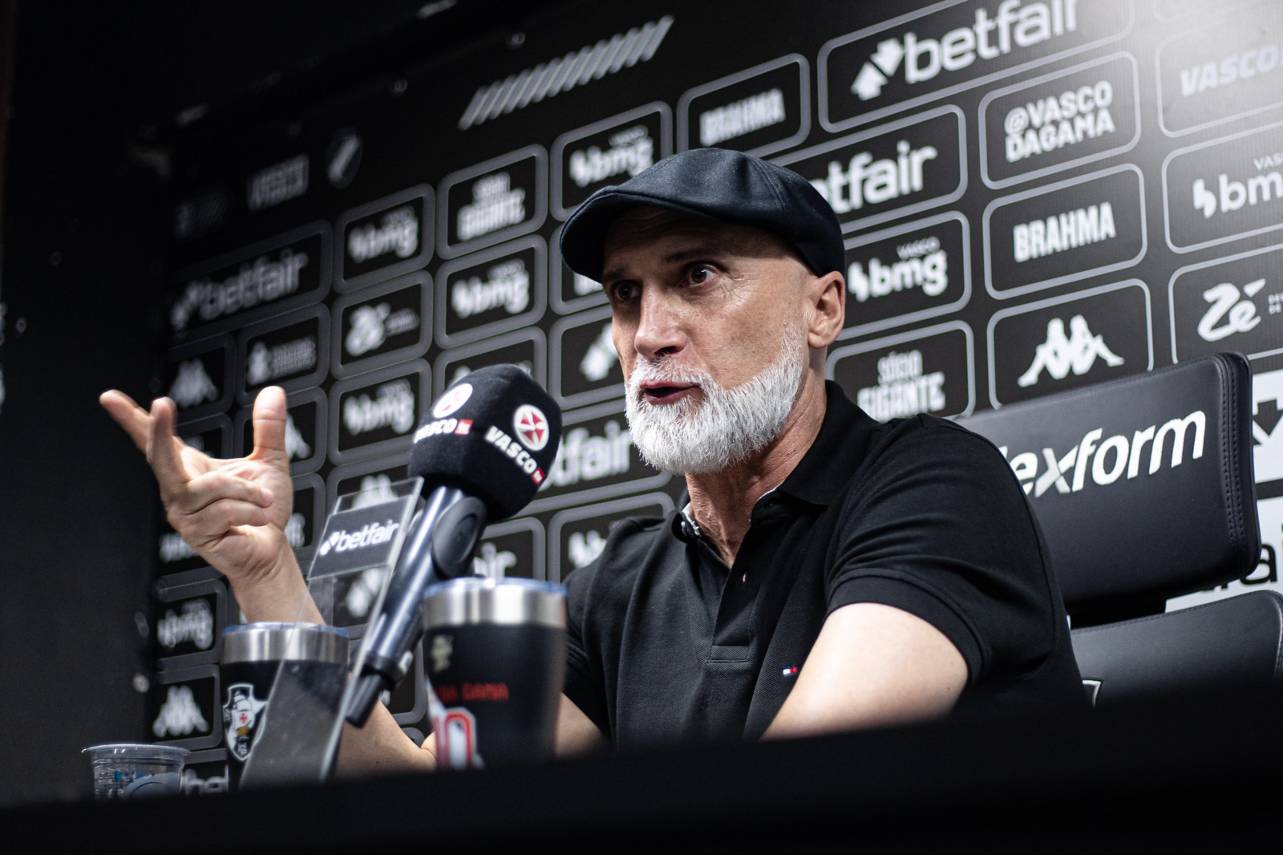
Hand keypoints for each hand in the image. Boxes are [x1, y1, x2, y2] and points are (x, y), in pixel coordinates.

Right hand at [99, 386, 295, 586]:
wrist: (272, 549)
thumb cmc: (264, 510)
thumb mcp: (270, 461)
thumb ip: (268, 428)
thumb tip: (273, 392)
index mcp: (190, 467)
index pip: (155, 441)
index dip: (131, 419)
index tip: (108, 398)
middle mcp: (179, 489)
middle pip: (159, 456)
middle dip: (159, 430)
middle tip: (162, 403)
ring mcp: (183, 513)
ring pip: (211, 486)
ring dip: (247, 489)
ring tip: (264, 498)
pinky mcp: (195, 534)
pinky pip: (226, 510)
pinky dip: (252, 510)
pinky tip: (258, 518)